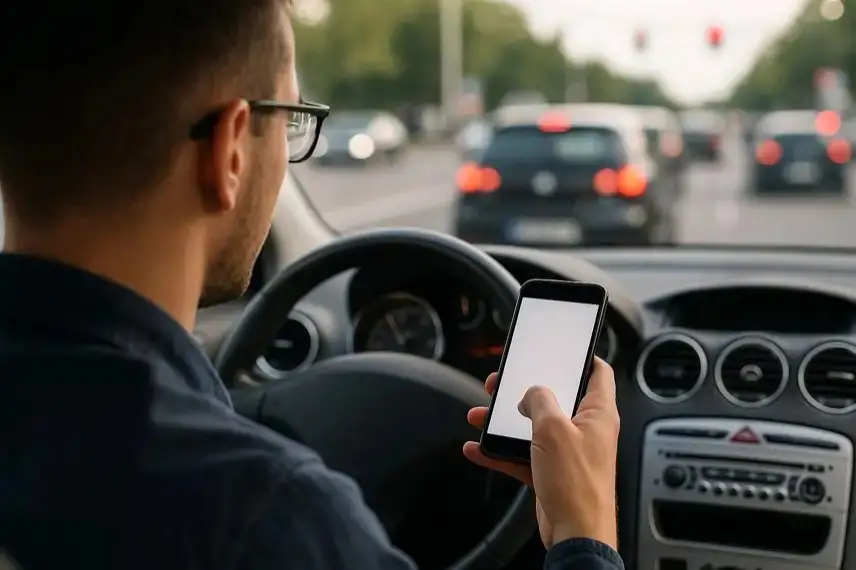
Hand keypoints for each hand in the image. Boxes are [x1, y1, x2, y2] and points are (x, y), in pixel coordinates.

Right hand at [462, 358, 619, 549]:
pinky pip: (521, 455)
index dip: (580, 358)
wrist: (576, 534)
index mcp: (597, 413)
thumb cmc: (577, 484)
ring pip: (532, 427)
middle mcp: (585, 430)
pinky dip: (500, 451)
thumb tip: (532, 392)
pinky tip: (478, 449)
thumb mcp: (553, 428)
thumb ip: (540, 400)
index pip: (598, 373)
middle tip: (503, 383)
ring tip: (481, 416)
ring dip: (504, 422)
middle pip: (554, 398)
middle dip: (525, 390)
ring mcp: (567, 452)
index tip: (561, 350)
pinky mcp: (551, 473)